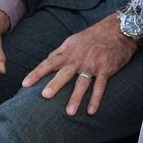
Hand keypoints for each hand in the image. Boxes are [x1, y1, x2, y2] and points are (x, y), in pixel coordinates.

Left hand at [21, 13, 136, 115]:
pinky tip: (91, 111)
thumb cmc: (93, 36)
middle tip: (44, 96)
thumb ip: (60, 52)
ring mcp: (92, 64)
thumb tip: (47, 60)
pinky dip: (96, 99)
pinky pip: (100, 86)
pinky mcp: (106, 69)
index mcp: (68, 51)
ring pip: (82, 83)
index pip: (49, 62)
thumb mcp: (73, 40)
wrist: (117, 29)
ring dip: (76, 98)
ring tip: (69, 113)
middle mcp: (78, 58)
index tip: (25, 83)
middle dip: (54, 84)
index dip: (37, 73)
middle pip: (64, 73)